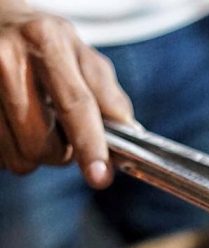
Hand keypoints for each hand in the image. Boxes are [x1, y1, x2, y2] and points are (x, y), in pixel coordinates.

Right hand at [0, 1, 132, 186]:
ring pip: (17, 156)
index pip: (75, 105)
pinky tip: (13, 124)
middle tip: (60, 133)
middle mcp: (7, 58)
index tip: (100, 176)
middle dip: (59, 153)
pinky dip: (11, 150)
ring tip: (35, 125)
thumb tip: (130, 132)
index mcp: (47, 43)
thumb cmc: (45, 47)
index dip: (90, 146)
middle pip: (41, 143)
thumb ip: (109, 96)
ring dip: (33, 153)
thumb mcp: (83, 57)